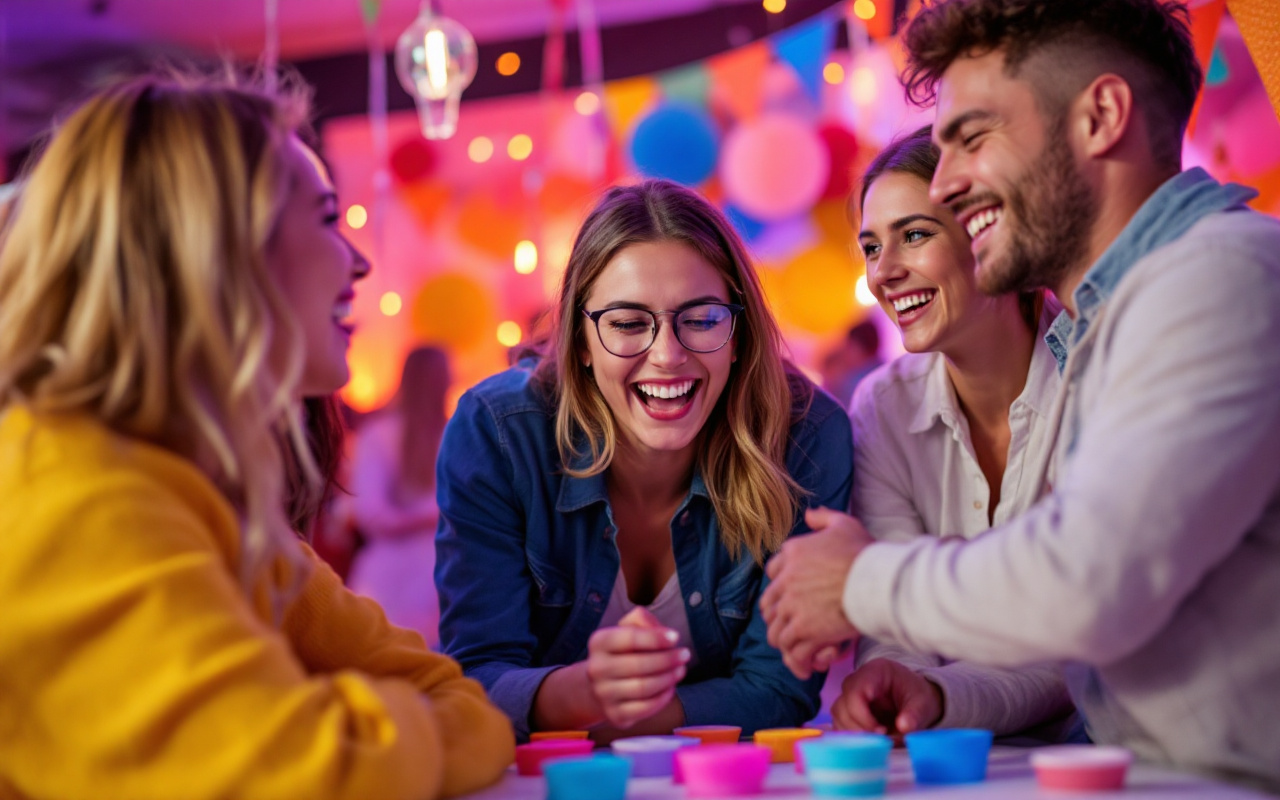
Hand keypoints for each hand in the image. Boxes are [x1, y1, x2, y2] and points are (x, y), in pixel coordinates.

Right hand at [585, 612, 688, 728]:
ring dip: (668, 678)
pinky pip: (645, 708)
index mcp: (599, 642)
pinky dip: (663, 698)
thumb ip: (643, 620)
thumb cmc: (623, 653)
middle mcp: (596, 669)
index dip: (655, 637)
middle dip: (667, 659)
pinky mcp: (615, 715)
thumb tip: (665, 633)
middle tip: (685, 654)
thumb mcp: (628, 630)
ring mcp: (603, 694)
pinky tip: (670, 688)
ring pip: (644, 687)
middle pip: (639, 664)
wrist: (601, 686)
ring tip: (681, 670)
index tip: (676, 637)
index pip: (630, 638)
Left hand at [760, 506, 872, 678]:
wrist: (878, 579)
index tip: (790, 600)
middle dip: (779, 619)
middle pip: (769, 606)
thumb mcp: (844, 524)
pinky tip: (809, 668)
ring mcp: (793, 607)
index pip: (772, 574)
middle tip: (793, 630)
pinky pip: (792, 651)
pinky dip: (799, 662)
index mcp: (791, 554)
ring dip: (787, 644)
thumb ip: (823, 519)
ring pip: (776, 632)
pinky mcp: (804, 630)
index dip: (780, 589)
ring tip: (800, 653)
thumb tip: (809, 515)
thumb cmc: (865, 553)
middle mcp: (786, 581)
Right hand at [832, 658, 942, 738]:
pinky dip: (851, 735)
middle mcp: (857, 680)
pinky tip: (869, 740)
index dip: (862, 715)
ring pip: (839, 714)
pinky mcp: (848, 709)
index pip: (855, 691)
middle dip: (859, 726)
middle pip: (843, 703)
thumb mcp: (924, 704)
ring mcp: (850, 694)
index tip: (882, 731)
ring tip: (877, 739)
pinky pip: (840, 722)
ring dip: (854, 732)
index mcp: (875, 671)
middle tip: (881, 738)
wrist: (917, 699)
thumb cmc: (918, 696)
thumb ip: (915, 715)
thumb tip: (904, 726)